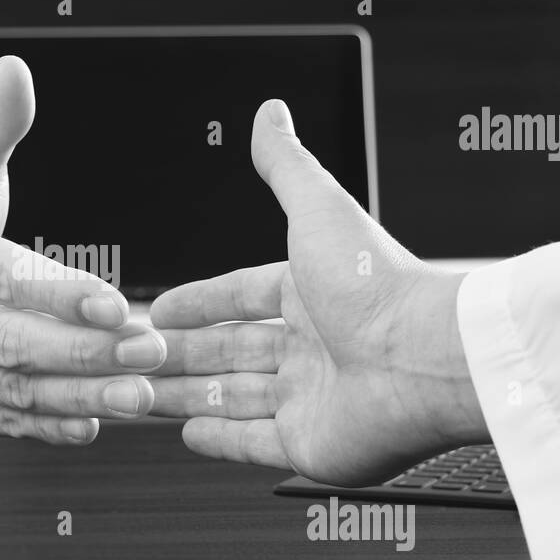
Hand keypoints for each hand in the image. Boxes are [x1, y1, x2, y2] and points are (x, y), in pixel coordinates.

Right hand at [0, 56, 165, 444]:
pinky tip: (93, 425)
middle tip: (149, 354)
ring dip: (78, 396)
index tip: (116, 301)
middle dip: (83, 353)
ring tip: (140, 396)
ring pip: (12, 390)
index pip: (1, 277)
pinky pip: (0, 423)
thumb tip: (18, 68)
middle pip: (10, 343)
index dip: (58, 294)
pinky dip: (46, 429)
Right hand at [148, 99, 486, 485]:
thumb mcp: (318, 208)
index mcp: (311, 293)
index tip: (160, 309)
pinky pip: (253, 443)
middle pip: (229, 350)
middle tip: (135, 353)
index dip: (198, 302)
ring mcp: (311, 399)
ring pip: (231, 397)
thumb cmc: (379, 285)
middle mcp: (312, 347)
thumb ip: (286, 165)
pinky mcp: (310, 445)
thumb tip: (270, 114)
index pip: (241, 296)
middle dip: (179, 352)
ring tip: (139, 392)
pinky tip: (187, 434)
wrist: (424, 359)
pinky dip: (219, 440)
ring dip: (184, 395)